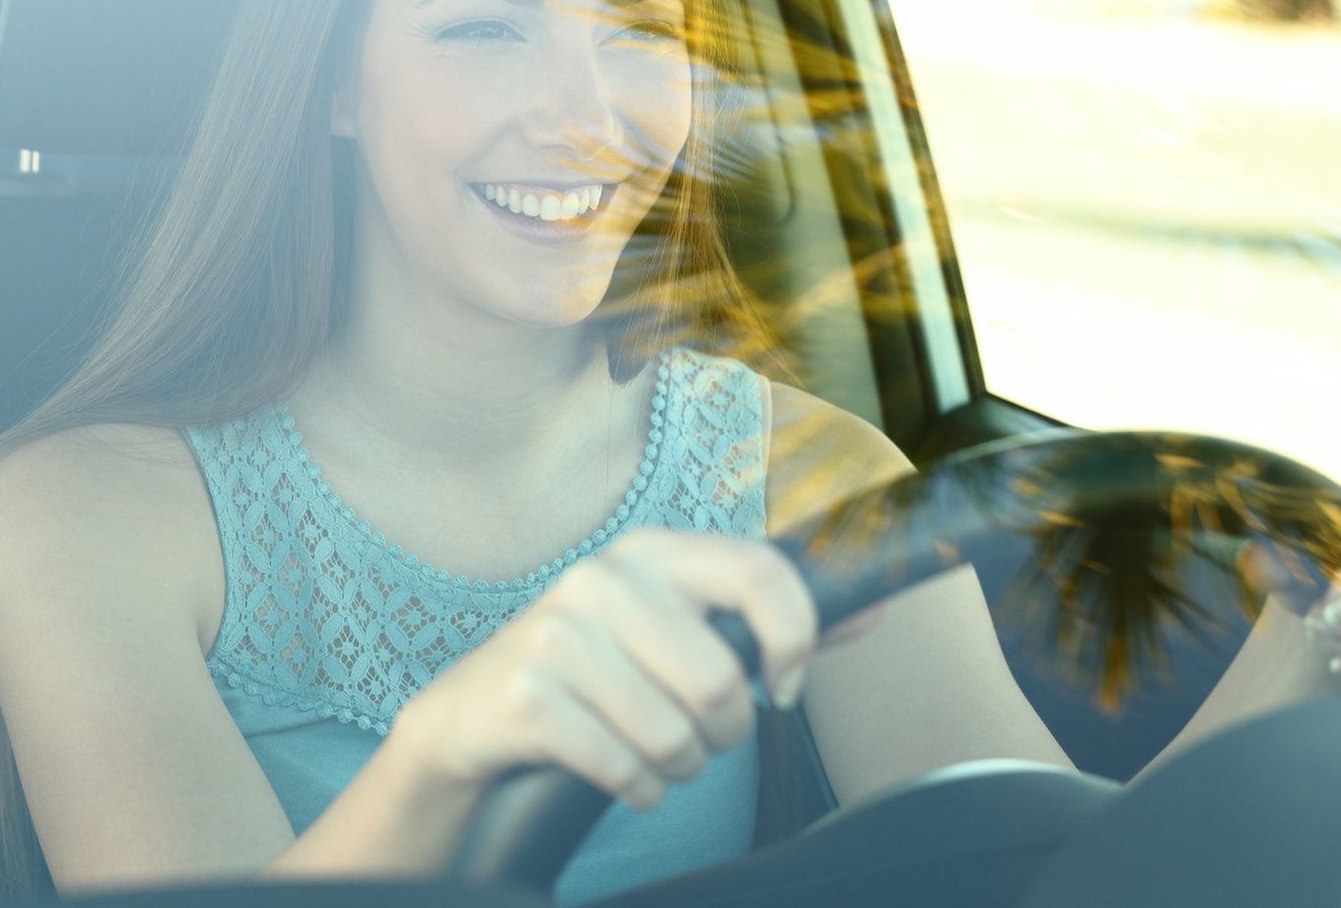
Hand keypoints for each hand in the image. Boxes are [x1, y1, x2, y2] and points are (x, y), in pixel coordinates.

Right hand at [390, 529, 816, 811]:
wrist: (472, 714)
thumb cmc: (594, 670)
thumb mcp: (673, 625)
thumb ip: (767, 618)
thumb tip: (868, 608)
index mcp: (652, 551)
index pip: (759, 571)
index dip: (795, 639)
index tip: (786, 685)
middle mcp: (603, 580)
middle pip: (721, 679)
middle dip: (725, 732)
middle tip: (700, 734)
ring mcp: (557, 635)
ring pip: (675, 733)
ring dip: (679, 766)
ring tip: (654, 751)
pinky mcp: (526, 695)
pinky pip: (625, 767)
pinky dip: (638, 788)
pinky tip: (621, 773)